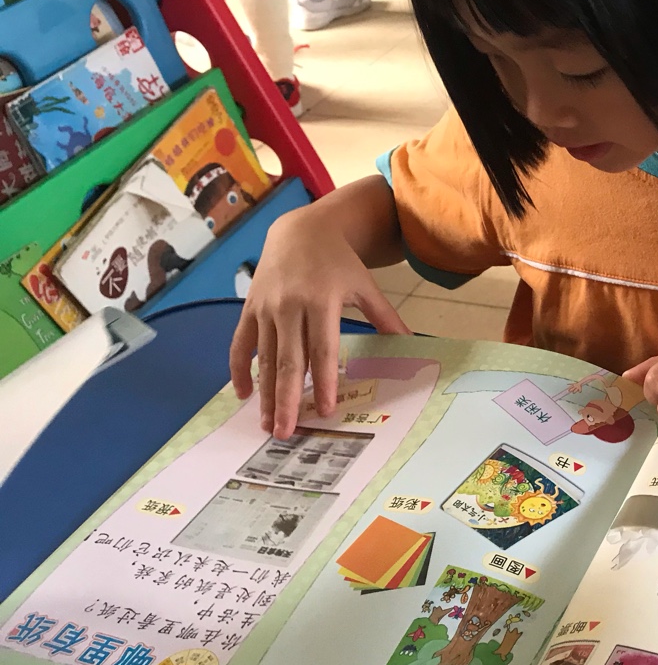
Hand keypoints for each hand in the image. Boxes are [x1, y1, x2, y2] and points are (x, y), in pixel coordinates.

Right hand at [229, 206, 408, 438]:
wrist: (301, 231)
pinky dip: (239, 369)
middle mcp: (290, 305)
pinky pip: (241, 343)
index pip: (322, 349)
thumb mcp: (365, 285)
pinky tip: (243, 394)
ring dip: (264, 394)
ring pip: (263, 358)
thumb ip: (385, 316)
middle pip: (288, 360)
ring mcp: (266, 307)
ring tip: (266, 424)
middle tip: (285, 433)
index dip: (323, 381)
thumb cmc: (339, 262)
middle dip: (286, 399)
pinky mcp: (249, 307)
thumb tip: (412, 343)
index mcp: (322, 300)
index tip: (325, 410)